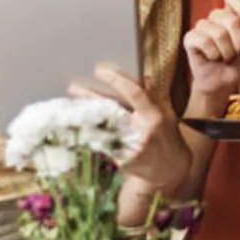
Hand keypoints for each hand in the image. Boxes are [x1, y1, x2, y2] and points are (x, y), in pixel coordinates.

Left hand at [76, 66, 187, 195]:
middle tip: (72, 87)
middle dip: (90, 97)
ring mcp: (131, 148)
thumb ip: (155, 96)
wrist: (170, 170)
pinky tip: (74, 131)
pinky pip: (102, 148)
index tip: (99, 69)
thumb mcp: (167, 114)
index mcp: (154, 116)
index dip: (116, 79)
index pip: (134, 93)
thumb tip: (146, 77)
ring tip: (69, 107)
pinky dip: (88, 139)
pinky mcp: (122, 163)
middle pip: (111, 109)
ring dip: (84, 117)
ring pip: (102, 129)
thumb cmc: (167, 138)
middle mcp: (143, 131)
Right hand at [182, 0, 239, 109]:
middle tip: (237, 51)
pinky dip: (213, 54)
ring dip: (227, 51)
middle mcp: (215, 17)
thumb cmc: (239, 63)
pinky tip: (212, 58)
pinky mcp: (190, 39)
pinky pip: (204, 41)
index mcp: (231, 14)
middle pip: (229, 18)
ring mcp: (201, 27)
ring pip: (218, 33)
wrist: (225, 83)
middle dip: (239, 40)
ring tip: (225, 57)